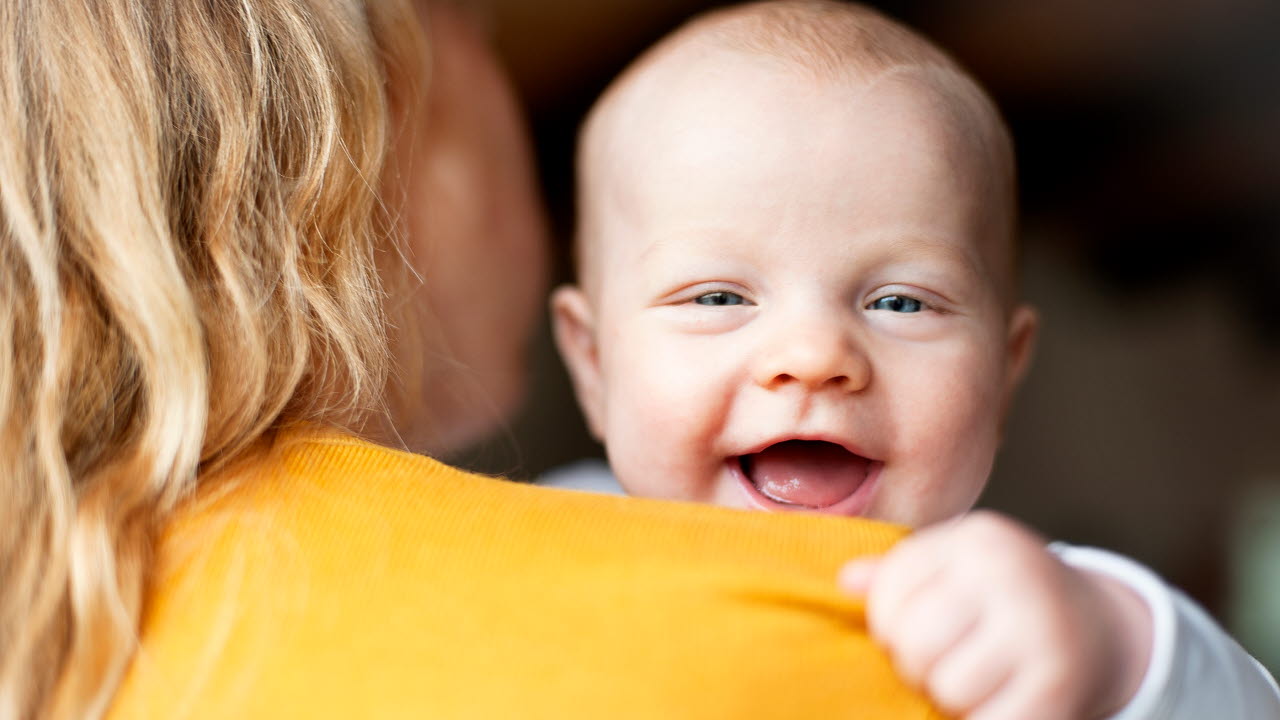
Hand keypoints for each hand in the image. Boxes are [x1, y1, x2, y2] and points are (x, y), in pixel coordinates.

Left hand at [839, 511, 1152, 719]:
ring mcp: (1042, 632)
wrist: (1097, 626)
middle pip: (913, 642)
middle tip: (937, 661)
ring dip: (948, 696)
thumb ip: (898, 573)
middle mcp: (1013, 575)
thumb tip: (846, 582)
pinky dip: (980, 719)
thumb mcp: (954, 565)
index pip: (889, 592)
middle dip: (913, 663)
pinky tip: (996, 699)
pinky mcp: (1060, 687)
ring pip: (947, 687)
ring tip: (969, 677)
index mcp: (978, 539)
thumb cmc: (1002, 594)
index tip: (907, 628)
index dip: (884, 624)